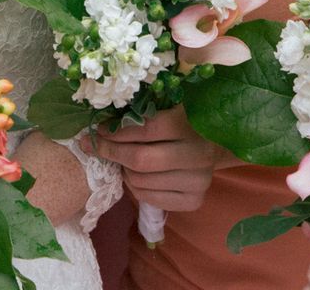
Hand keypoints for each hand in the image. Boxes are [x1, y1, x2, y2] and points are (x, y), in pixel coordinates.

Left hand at [88, 107, 220, 211]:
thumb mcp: (167, 109)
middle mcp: (197, 155)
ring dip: (123, 170)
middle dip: (112, 152)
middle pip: (141, 160)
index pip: (145, 130)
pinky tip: (134, 174)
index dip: (116, 131)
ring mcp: (198, 181)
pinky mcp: (193, 200)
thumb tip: (102, 124)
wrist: (214, 146)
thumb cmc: (183, 122)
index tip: (99, 129)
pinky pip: (149, 198)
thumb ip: (140, 114)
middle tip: (96, 145)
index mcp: (190, 125)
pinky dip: (134, 186)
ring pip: (141, 181)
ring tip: (122, 159)